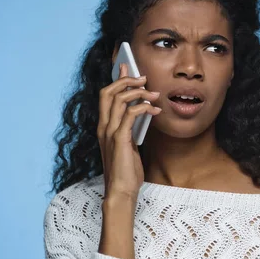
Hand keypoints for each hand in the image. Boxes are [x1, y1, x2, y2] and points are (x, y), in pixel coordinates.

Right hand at [97, 63, 161, 199]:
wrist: (122, 191)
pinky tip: (155, 110)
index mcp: (103, 127)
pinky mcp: (120, 139)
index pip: (105, 95)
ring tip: (154, 93)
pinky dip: (144, 107)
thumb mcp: (129, 144)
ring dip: (139, 92)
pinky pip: (130, 114)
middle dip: (126, 80)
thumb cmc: (126, 170)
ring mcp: (110, 132)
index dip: (116, 79)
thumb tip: (142, 111)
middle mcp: (103, 127)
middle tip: (144, 78)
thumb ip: (131, 128)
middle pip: (108, 92)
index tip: (127, 67)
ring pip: (119, 99)